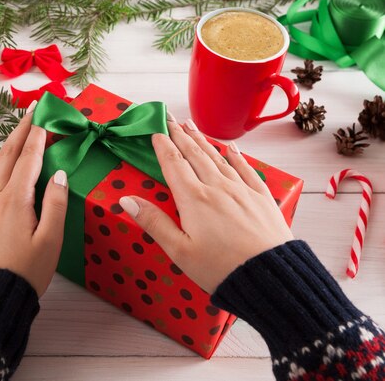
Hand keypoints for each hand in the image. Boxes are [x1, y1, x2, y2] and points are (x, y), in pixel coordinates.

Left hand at [0, 105, 68, 296]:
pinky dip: (7, 160)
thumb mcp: (50, 239)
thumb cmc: (27, 270)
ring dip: (13, 142)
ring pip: (0, 164)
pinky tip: (13, 162)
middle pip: (9, 154)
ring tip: (25, 128)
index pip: (29, 158)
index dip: (37, 133)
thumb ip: (55, 203)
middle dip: (22, 129)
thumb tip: (59, 174)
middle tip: (34, 109)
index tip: (44, 112)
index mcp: (15, 199)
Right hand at [119, 118, 292, 293]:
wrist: (270, 278)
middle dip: (181, 135)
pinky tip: (231, 147)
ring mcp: (242, 190)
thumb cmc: (220, 269)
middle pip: (195, 155)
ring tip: (192, 126)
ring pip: (218, 158)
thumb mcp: (179, 250)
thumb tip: (127, 200)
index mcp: (194, 199)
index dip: (163, 146)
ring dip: (203, 140)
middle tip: (171, 118)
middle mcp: (218, 188)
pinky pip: (246, 169)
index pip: (174, 165)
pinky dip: (236, 156)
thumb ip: (153, 222)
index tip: (155, 131)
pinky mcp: (261, 198)